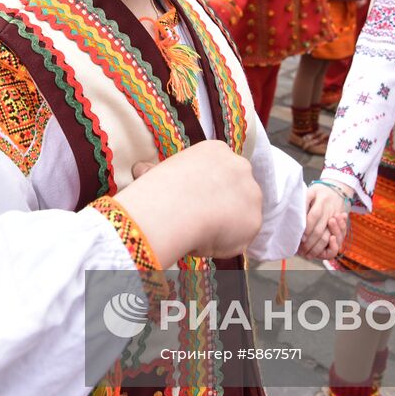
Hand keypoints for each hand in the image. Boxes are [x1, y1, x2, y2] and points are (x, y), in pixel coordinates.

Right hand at [115, 140, 262, 263]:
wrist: (177, 207)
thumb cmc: (161, 188)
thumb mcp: (157, 172)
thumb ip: (156, 173)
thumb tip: (140, 170)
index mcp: (216, 151)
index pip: (218, 170)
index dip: (205, 188)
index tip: (190, 201)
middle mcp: (240, 167)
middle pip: (234, 189)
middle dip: (221, 204)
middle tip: (196, 220)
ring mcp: (251, 193)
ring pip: (239, 214)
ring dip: (223, 225)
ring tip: (197, 233)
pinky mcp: (254, 220)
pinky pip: (239, 238)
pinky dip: (224, 245)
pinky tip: (205, 241)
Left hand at [299, 184, 349, 260]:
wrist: (339, 188)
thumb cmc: (320, 191)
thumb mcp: (311, 191)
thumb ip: (303, 200)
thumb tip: (293, 211)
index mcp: (322, 200)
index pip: (314, 215)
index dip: (307, 227)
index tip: (300, 236)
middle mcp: (330, 210)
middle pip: (320, 229)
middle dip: (310, 241)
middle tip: (300, 248)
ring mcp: (337, 218)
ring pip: (328, 236)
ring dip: (316, 246)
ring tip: (306, 252)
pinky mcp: (341, 225)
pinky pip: (337, 239)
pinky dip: (328, 247)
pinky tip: (318, 250)